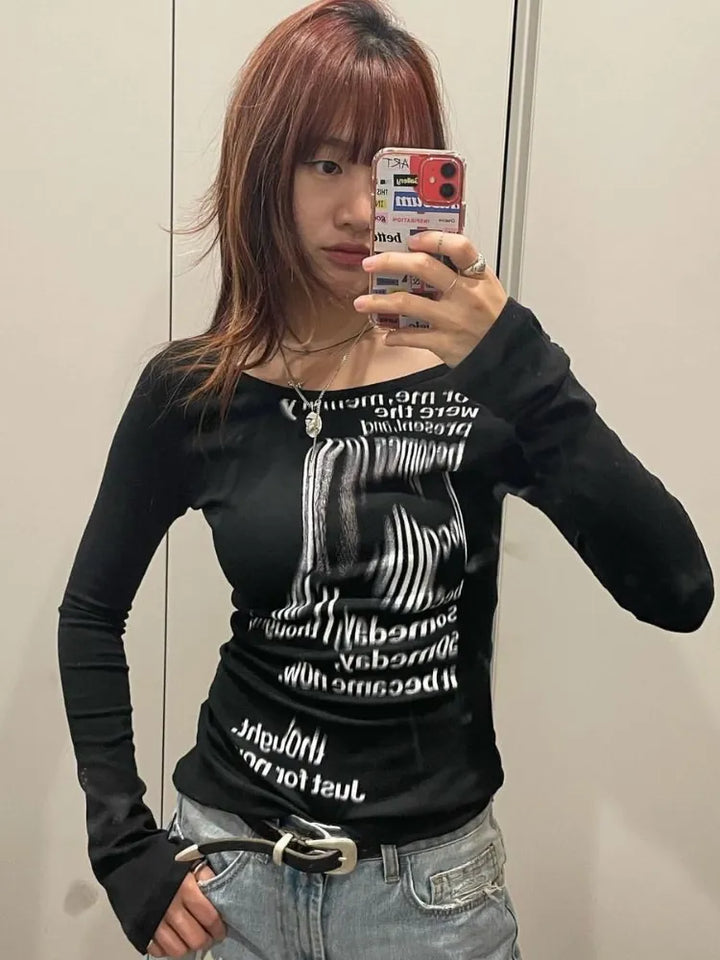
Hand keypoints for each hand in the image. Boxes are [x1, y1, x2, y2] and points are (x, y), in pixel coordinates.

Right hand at [146, 865, 226, 957]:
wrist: (132, 858)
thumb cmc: (164, 860)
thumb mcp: (189, 861)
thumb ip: (206, 877)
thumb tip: (220, 895)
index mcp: (186, 888)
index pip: (210, 918)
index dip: (219, 928)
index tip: (221, 930)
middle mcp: (170, 907)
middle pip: (195, 939)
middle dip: (205, 940)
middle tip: (208, 935)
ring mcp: (154, 921)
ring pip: (178, 950)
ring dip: (187, 946)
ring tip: (190, 938)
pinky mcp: (140, 929)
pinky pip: (158, 951)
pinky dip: (167, 948)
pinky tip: (173, 938)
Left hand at [353, 230, 508, 367]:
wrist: (508, 355)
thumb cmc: (493, 318)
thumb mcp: (486, 288)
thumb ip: (461, 272)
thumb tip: (424, 255)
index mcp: (478, 276)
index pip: (459, 247)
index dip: (434, 239)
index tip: (411, 239)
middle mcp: (465, 295)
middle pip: (424, 268)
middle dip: (391, 262)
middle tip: (370, 263)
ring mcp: (452, 319)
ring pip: (408, 304)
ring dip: (379, 302)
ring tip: (361, 302)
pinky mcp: (444, 343)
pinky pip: (411, 337)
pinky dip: (395, 336)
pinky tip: (387, 334)